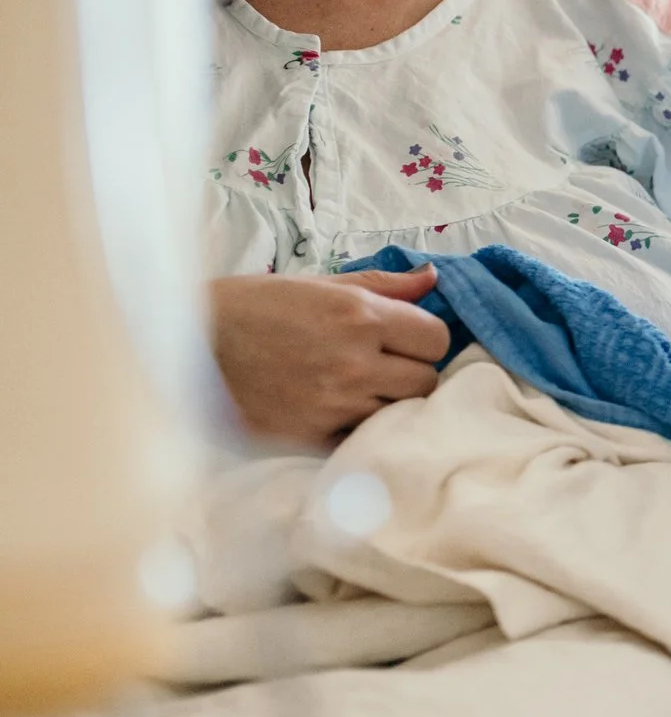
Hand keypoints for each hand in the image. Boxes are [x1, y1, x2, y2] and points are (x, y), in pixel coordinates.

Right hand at [209, 268, 450, 446]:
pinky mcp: (311, 435)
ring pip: (399, 412)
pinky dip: (358, 428)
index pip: (437, 339)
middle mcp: (355, 361)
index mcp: (360, 316)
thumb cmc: (251, 306)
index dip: (426, 340)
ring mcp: (334, 403)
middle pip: (426, 381)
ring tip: (358, 388)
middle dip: (412, 372)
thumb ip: (383, 285)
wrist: (186, 344)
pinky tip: (337, 411)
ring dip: (388, 401)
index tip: (407, 340)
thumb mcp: (317, 284)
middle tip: (384, 365)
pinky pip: (362, 438)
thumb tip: (433, 278)